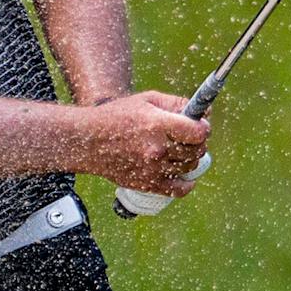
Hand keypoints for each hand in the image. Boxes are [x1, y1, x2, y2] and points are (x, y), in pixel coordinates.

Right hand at [81, 90, 210, 196]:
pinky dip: (187, 184)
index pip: (198, 132)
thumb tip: (203, 112)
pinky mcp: (148, 184)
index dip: (202, 127)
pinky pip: (179, 190)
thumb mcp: (146, 100)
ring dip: (190, 158)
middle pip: (196, 150)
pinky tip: (185, 175)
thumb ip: (175, 103)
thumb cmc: (116, 116)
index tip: (198, 125)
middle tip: (189, 136)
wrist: (87, 141)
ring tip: (179, 150)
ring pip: (189, 166)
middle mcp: (157, 149)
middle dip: (197, 141)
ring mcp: (153, 169)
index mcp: (157, 124)